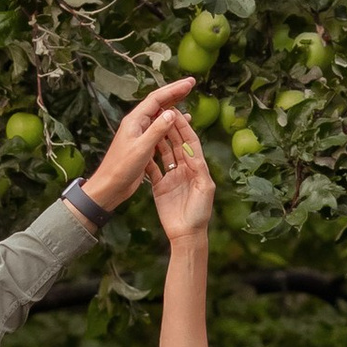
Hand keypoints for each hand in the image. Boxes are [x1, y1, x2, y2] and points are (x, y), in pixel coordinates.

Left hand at [79, 77, 196, 211]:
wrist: (110, 186)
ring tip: (187, 98)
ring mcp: (140, 133)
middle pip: (158, 102)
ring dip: (173, 105)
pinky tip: (181, 123)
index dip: (174, 89)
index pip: (156, 98)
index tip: (189, 83)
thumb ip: (157, 130)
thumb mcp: (142, 148)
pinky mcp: (143, 143)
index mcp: (135, 121)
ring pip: (159, 114)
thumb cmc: (121, 168)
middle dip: (174, 92)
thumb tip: (172, 112)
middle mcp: (137, 123)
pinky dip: (171, 122)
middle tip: (191, 84)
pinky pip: (159, 128)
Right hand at [146, 107, 216, 241]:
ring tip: (150, 125)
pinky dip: (147, 158)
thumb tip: (192, 150)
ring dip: (158, 139)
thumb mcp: (204, 189)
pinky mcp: (159, 186)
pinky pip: (152, 169)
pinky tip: (141, 147)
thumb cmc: (199, 213)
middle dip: (170, 128)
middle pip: (177, 144)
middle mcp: (184, 169)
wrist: (186, 234)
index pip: (191, 142)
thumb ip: (199, 169)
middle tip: (161, 113)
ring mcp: (171, 177)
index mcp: (197, 168)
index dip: (184, 127)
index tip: (176, 113)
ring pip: (164, 153)